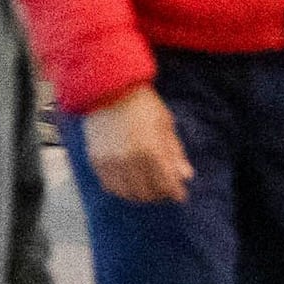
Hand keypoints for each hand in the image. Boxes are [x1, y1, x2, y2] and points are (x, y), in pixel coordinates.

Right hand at [81, 87, 190, 202]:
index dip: (175, 192)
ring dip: (141, 195)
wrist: (109, 89)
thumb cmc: (142, 104)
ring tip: (148, 189)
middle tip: (165, 190)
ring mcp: (111, 162)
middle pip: (147, 192)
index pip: (166, 184)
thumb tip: (186, 176)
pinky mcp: (96, 161)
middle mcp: (130, 160)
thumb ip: (175, 152)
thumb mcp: (165, 123)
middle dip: (159, 194)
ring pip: (128, 193)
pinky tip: (129, 185)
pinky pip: (110, 187)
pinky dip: (122, 190)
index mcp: (151, 150)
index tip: (180, 194)